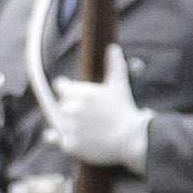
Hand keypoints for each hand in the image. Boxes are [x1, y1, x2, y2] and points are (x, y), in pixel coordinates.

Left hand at [46, 46, 150, 172]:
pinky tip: (81, 138)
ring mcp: (70, 128)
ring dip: (69, 124)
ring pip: (60, 123)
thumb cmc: (125, 110)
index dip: (69, 91)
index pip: (62, 87)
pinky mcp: (70, 144)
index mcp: (80, 93)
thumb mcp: (119, 85)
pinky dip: (66, 139)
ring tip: (88, 127)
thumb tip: (113, 48)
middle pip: (62, 106)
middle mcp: (71, 109)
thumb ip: (114, 66)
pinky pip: (60, 140)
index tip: (77, 96)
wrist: (132, 138)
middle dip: (73, 109)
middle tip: (90, 115)